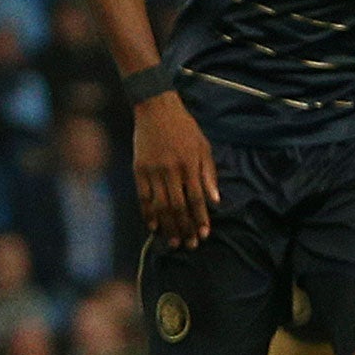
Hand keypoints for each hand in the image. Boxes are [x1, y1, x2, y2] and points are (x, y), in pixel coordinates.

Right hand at [133, 92, 219, 248]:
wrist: (156, 109)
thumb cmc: (184, 128)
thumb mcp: (203, 147)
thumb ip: (208, 174)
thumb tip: (215, 201)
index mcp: (189, 164)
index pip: (196, 198)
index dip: (200, 218)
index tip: (204, 234)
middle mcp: (171, 170)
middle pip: (178, 206)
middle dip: (184, 228)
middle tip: (189, 245)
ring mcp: (153, 171)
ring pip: (160, 205)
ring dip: (167, 226)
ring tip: (173, 241)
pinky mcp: (138, 170)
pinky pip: (143, 197)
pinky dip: (148, 213)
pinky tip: (153, 226)